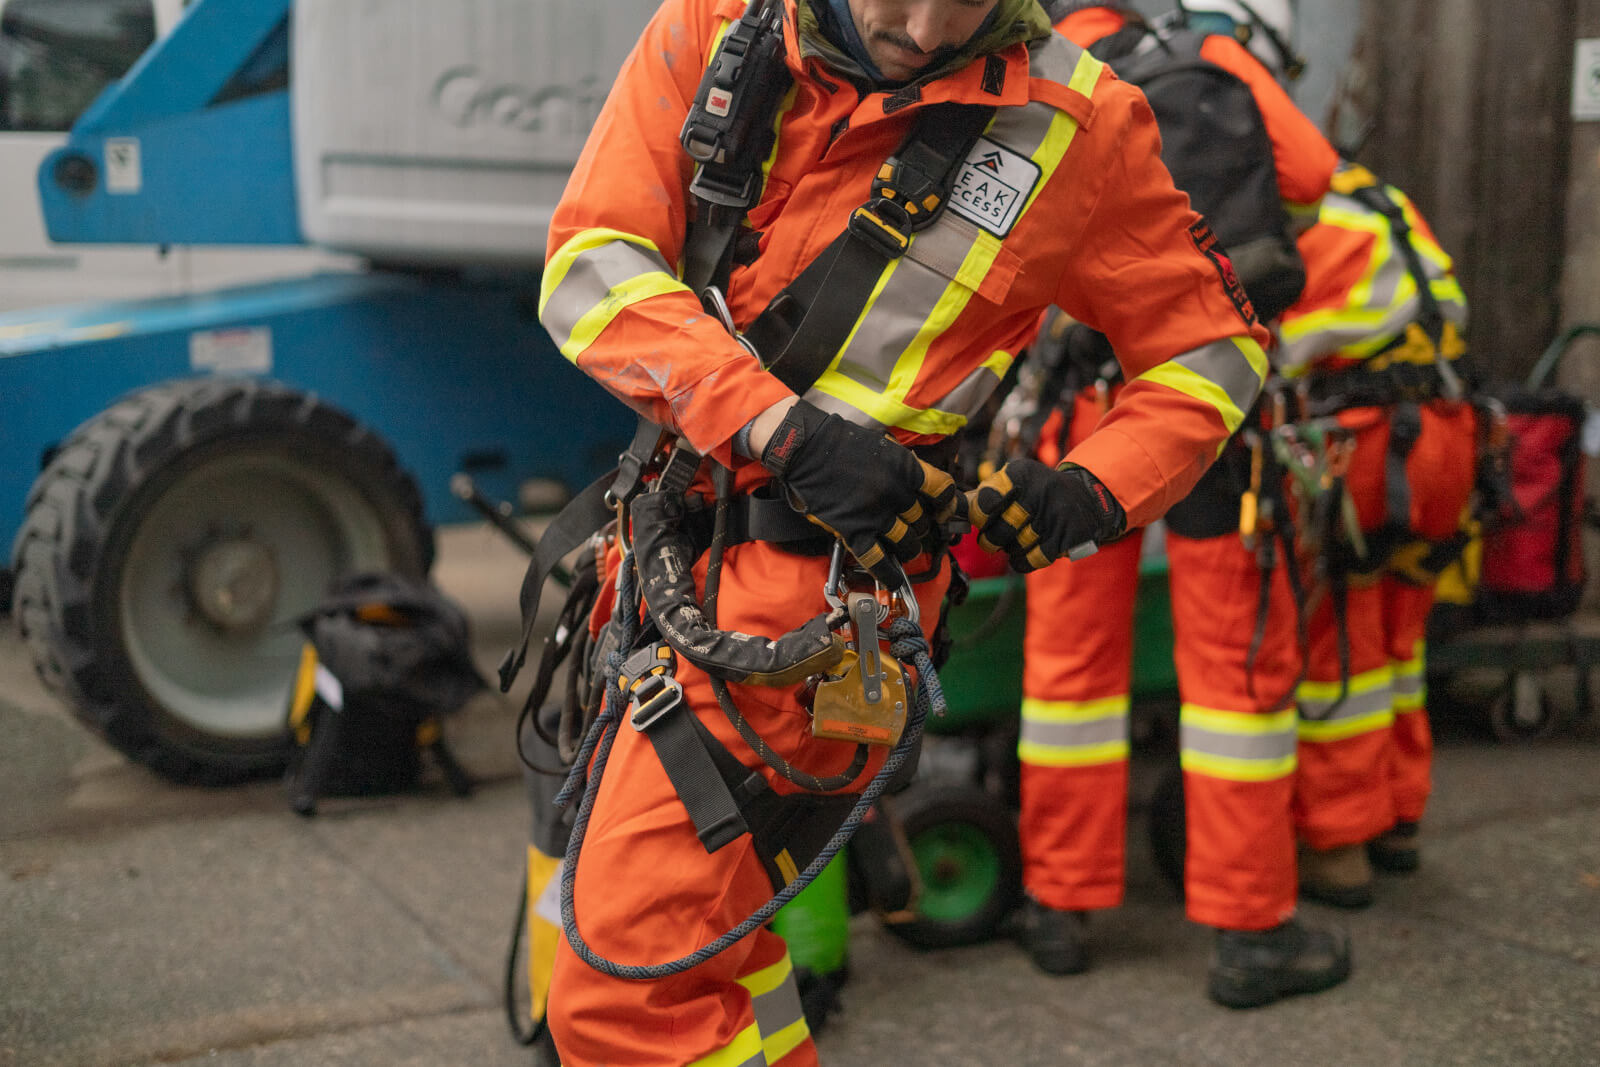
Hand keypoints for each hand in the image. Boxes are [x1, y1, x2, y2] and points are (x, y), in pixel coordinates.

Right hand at [761, 400, 958, 584]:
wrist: (805, 448)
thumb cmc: (839, 442)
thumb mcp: (882, 446)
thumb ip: (901, 466)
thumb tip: (916, 484)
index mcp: (906, 469)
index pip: (943, 491)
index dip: (946, 504)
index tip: (943, 510)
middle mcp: (896, 493)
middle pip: (922, 521)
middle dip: (920, 526)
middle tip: (913, 528)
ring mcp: (876, 515)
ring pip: (907, 543)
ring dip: (908, 548)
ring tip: (904, 550)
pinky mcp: (855, 532)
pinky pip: (879, 561)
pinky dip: (889, 574)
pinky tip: (894, 581)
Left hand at [965, 459, 1123, 572]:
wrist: (1085, 498)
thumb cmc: (1037, 492)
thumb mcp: (1014, 482)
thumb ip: (984, 494)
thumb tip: (952, 508)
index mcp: (1020, 474)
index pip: (985, 502)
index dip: (978, 516)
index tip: (980, 519)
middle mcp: (1039, 492)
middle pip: (996, 531)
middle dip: (990, 539)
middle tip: (993, 536)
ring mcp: (1054, 516)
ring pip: (1012, 548)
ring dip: (1009, 548)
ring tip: (1016, 538)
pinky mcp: (1067, 538)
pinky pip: (1030, 560)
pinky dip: (1022, 560)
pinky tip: (1025, 551)